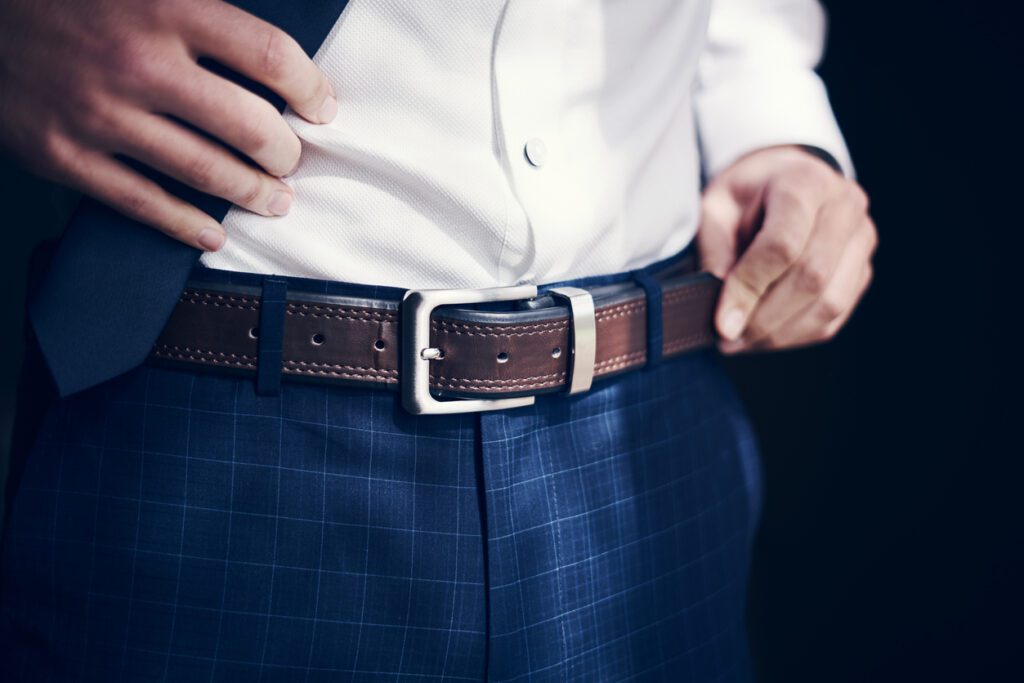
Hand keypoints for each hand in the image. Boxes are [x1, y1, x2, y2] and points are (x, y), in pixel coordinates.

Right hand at [0, 0, 336, 250]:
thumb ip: (205, 11)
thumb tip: (271, 53)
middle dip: (285, 152)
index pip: (268, 55)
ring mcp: (99, 114)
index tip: (321, 106)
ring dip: (252, 193)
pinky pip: (142, 202)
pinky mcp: (65, 155)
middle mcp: (138, 62)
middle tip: (294, 161)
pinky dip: (187, 224)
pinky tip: (213, 233)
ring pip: (205, 170)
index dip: (308, 88)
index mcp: (166, 7)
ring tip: (275, 200)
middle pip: (247, 125)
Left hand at [698, 145, 876, 352]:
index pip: (783, 244)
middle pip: (812, 277)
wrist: (781, 180)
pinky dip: (797, 334)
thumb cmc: (744, 196)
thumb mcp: (714, 209)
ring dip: (781, 332)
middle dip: (764, 317)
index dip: (749, 288)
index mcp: (805, 181)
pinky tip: (765, 335)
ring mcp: (861, 239)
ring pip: (830, 303)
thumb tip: (725, 309)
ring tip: (741, 340)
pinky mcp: (862, 269)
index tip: (722, 322)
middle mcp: (844, 206)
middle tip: (728, 336)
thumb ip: (715, 252)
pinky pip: (836, 316)